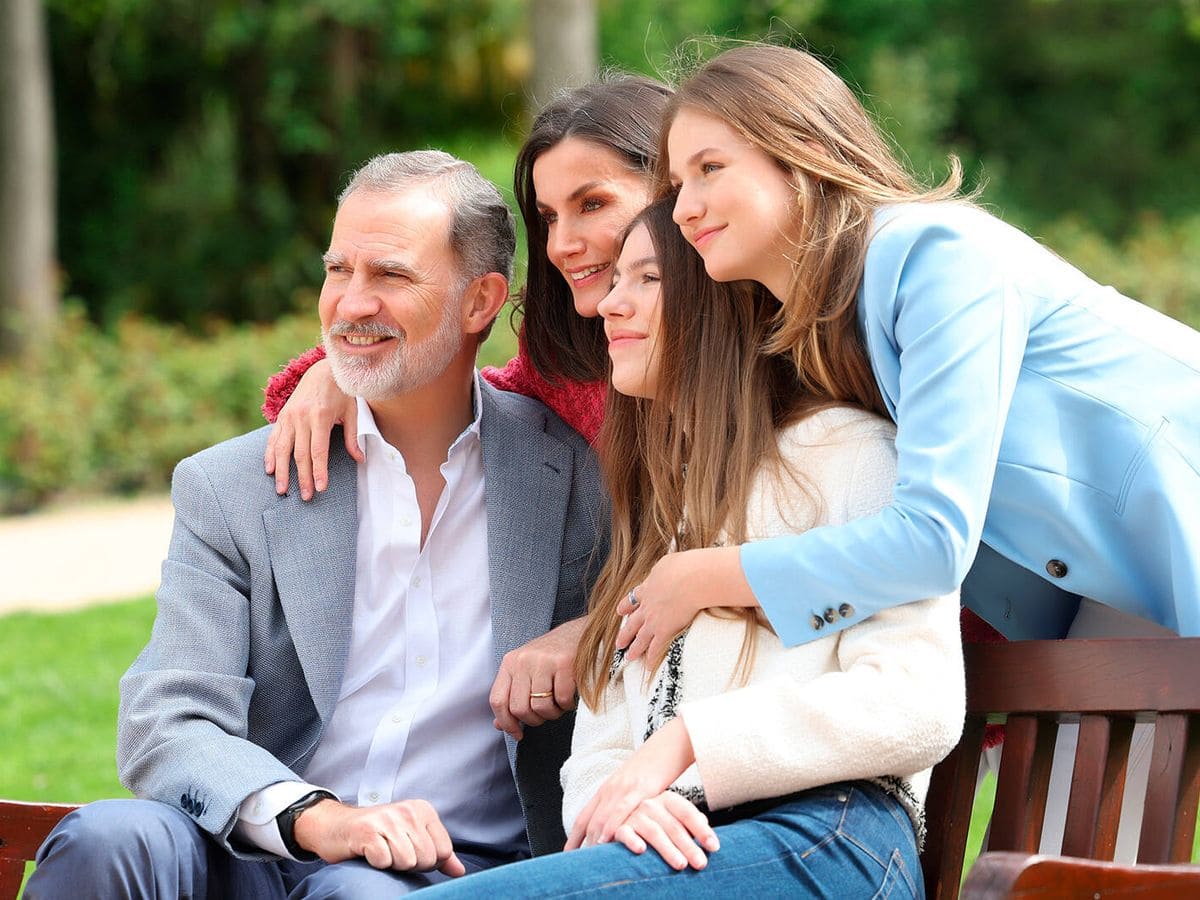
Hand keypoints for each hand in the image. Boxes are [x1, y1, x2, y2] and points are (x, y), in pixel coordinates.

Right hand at [264, 359, 361, 499]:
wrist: (322, 370)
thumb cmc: (341, 392)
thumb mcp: (351, 412)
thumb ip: (352, 437)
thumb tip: (360, 459)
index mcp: (320, 417)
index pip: (318, 451)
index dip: (319, 471)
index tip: (320, 487)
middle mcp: (301, 417)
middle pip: (300, 454)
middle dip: (303, 477)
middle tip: (306, 496)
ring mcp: (289, 417)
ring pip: (283, 449)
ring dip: (282, 471)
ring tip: (283, 490)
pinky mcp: (282, 416)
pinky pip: (274, 438)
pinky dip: (270, 454)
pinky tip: (269, 469)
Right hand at [293, 798, 465, 875]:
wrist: (337, 826)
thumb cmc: (378, 835)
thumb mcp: (412, 837)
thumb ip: (438, 852)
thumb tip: (460, 871)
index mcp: (423, 810)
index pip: (443, 851)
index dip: (428, 861)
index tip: (410, 852)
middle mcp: (408, 811)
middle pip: (426, 858)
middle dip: (410, 864)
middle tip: (392, 851)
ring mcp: (387, 820)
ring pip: (407, 861)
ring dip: (393, 864)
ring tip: (382, 851)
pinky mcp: (367, 832)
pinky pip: (384, 862)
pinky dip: (377, 864)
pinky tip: (369, 852)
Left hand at [490, 617, 586, 740]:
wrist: (578, 633)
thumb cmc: (551, 657)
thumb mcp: (525, 671)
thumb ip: (512, 695)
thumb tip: (499, 725)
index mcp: (510, 663)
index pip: (497, 700)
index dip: (506, 723)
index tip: (517, 734)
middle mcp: (523, 661)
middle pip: (519, 709)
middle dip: (534, 720)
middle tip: (546, 715)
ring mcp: (543, 661)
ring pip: (540, 707)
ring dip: (553, 714)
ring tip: (559, 705)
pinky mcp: (564, 663)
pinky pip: (562, 699)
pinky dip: (567, 706)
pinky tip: (570, 698)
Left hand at [565, 719, 698, 850]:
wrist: (669, 744)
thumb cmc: (654, 767)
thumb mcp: (633, 787)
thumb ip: (624, 804)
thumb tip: (622, 826)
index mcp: (607, 788)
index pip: (584, 817)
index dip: (574, 837)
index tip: (567, 854)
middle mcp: (610, 788)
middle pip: (589, 821)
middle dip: (581, 844)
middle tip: (577, 864)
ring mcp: (623, 788)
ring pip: (602, 817)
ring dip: (593, 840)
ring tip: (588, 860)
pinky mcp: (639, 788)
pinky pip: (621, 810)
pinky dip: (611, 826)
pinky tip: (607, 840)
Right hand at [611, 791, 718, 870]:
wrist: (620, 820)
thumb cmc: (655, 823)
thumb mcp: (673, 818)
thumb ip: (689, 821)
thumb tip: (705, 823)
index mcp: (668, 800)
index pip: (688, 813)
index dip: (702, 830)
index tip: (714, 847)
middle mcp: (651, 805)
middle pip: (674, 826)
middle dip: (689, 846)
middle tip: (701, 863)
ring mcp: (635, 815)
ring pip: (654, 832)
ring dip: (668, 849)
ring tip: (681, 864)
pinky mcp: (619, 828)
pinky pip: (626, 834)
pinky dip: (633, 841)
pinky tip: (641, 850)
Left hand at [616, 546, 753, 661]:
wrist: (691, 578)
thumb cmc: (685, 566)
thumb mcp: (668, 561)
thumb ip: (663, 569)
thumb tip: (666, 570)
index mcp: (648, 587)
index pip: (634, 598)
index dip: (626, 606)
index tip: (620, 611)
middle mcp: (647, 605)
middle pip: (632, 622)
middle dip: (625, 633)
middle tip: (618, 642)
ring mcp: (654, 619)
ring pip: (639, 638)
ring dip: (633, 649)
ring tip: (628, 658)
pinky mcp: (664, 630)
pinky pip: (655, 648)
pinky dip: (651, 659)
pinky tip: (648, 667)